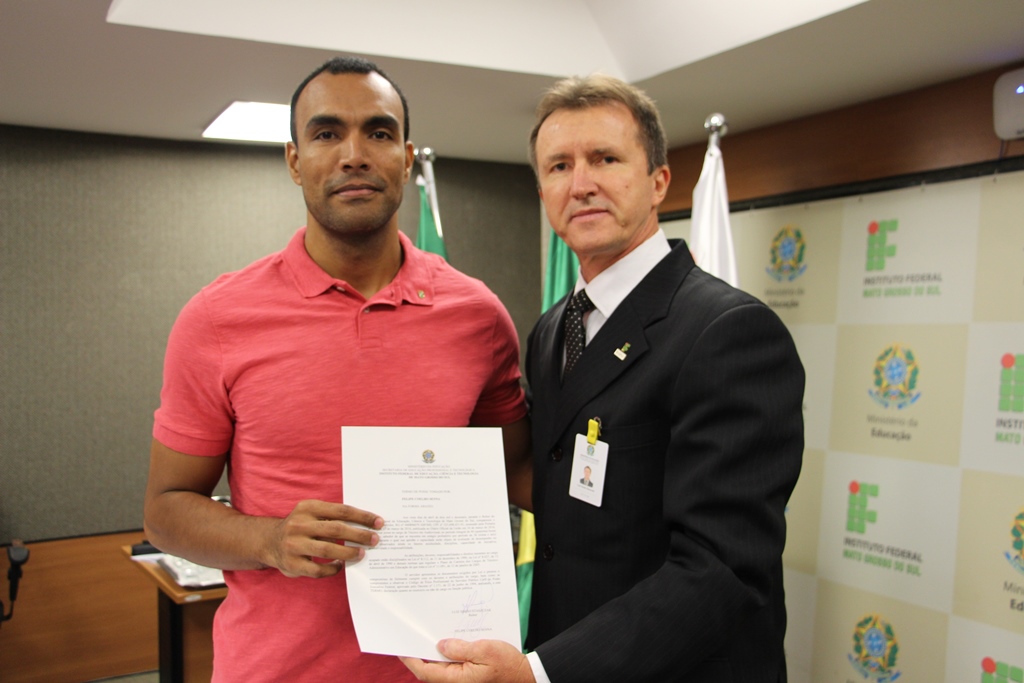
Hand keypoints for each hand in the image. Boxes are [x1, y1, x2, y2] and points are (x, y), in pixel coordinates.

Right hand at [264, 499, 382, 577]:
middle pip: (336, 529)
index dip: (361, 516)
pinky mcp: (292, 564)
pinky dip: (332, 569)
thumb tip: (365, 524)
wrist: (268, 542)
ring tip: (361, 554)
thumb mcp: (311, 513)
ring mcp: (294, 545)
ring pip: (327, 549)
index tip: (378, 522)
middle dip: (359, 535)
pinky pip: (318, 570)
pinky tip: (340, 566)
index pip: (341, 510)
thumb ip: (332, 516)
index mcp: (308, 507)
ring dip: (348, 553)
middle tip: (375, 539)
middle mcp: (299, 524)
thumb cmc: (301, 527)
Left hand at [401, 639, 534, 682]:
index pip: (425, 671)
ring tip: (430, 632)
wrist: (525, 677)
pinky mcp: (469, 676)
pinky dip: (449, 652)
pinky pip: (453, 665)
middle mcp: (456, 682)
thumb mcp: (484, 651)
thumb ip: (460, 648)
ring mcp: (462, 680)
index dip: (411, 658)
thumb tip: (441, 645)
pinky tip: (451, 639)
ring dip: (435, 651)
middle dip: (420, 652)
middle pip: (430, 668)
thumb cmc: (507, 666)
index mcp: (456, 679)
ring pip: (441, 666)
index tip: (401, 646)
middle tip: (412, 633)